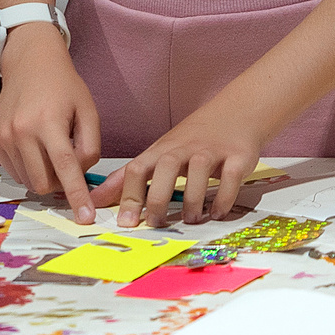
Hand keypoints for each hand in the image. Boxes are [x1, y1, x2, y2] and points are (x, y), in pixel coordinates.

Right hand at [0, 26, 100, 223]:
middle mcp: (21, 131)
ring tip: (51, 150)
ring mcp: (4, 137)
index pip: (65, 168)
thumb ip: (89, 146)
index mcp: (48, 122)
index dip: (77, 195)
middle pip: (43, 182)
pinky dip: (29, 168)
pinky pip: (15, 171)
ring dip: (44, 175)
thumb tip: (79, 175)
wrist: (29, 62)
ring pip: (28, 180)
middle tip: (68, 165)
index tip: (85, 218)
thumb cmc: (63, 85)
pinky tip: (36, 147)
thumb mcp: (88, 110)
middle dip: (59, 183)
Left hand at [94, 99, 273, 228]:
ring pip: (199, 172)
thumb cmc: (192, 138)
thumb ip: (128, 178)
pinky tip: (217, 213)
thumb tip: (96, 199)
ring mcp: (212, 151)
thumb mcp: (158, 153)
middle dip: (158, 197)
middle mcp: (185, 149)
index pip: (139, 167)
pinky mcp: (238, 157)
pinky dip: (223, 197)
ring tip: (190, 220)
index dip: (130, 194)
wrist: (237, 112)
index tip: (126, 222)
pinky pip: (230, 177)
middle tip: (156, 223)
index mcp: (162, 150)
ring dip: (193, 199)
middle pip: (166, 167)